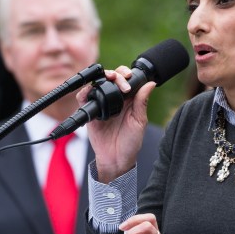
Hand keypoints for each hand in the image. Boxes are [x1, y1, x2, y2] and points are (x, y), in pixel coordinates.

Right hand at [77, 66, 154, 182]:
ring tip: (108, 80)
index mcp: (128, 100)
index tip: (129, 76)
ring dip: (101, 79)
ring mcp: (101, 105)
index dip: (125, 74)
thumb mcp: (139, 122)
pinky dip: (84, 92)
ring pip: (97, 85)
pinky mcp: (90, 113)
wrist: (117, 159)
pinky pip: (83, 99)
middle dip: (114, 74)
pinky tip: (90, 91)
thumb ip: (142, 102)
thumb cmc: (130, 143)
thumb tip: (151, 83)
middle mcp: (114, 100)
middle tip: (120, 81)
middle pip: (110, 78)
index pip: (125, 80)